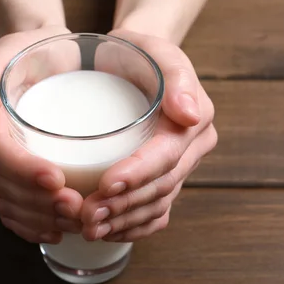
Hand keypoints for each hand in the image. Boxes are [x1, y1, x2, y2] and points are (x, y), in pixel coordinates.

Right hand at [0, 26, 83, 243]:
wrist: (46, 59)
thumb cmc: (31, 51)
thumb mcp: (10, 48)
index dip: (22, 171)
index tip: (57, 179)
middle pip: (3, 185)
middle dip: (38, 203)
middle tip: (77, 207)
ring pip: (9, 203)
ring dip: (40, 218)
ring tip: (76, 221)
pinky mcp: (12, 177)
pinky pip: (13, 210)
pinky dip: (32, 226)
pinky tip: (55, 232)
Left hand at [81, 29, 216, 241]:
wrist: (132, 64)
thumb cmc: (139, 54)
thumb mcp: (156, 50)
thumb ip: (177, 76)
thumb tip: (190, 115)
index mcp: (195, 121)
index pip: (167, 155)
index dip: (138, 173)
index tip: (105, 183)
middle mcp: (192, 149)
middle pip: (161, 187)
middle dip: (124, 205)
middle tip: (87, 214)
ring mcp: (179, 169)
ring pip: (157, 206)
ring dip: (124, 222)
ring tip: (89, 228)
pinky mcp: (164, 181)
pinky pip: (155, 214)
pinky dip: (132, 228)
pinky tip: (107, 233)